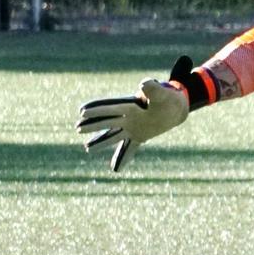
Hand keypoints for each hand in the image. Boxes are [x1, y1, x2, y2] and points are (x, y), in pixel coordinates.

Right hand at [76, 56, 194, 171]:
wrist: (175, 107)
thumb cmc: (167, 98)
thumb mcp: (162, 93)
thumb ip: (152, 89)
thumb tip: (143, 84)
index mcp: (130, 106)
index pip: (110, 108)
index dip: (97, 109)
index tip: (83, 111)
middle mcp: (128, 117)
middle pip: (107, 122)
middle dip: (93, 125)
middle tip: (78, 128)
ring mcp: (132, 128)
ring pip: (114, 136)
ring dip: (101, 142)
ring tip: (88, 148)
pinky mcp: (139, 136)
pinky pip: (129, 148)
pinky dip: (123, 158)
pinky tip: (116, 170)